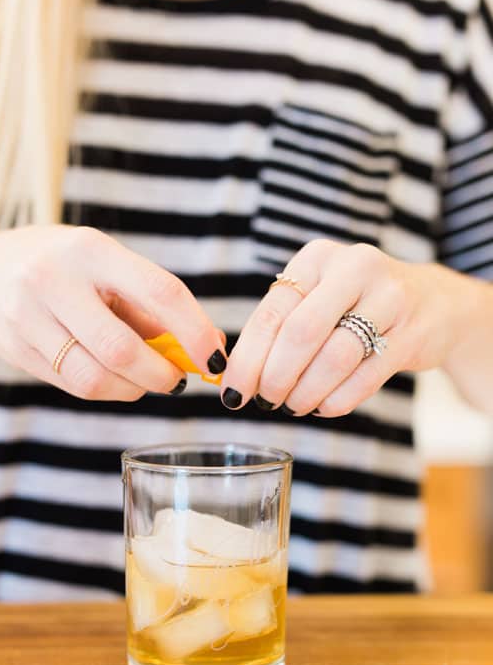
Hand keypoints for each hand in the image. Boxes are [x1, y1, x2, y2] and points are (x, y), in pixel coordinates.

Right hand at [0, 225, 226, 399]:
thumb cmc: (68, 271)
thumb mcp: (108, 268)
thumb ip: (152, 307)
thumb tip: (208, 348)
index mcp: (92, 250)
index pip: (159, 291)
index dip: (195, 331)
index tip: (216, 358)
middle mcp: (53, 278)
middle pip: (121, 348)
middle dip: (160, 375)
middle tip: (176, 380)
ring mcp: (26, 315)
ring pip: (94, 377)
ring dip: (132, 389)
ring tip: (143, 381)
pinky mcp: (13, 348)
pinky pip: (72, 386)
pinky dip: (105, 390)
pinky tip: (112, 378)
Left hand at [220, 238, 468, 416]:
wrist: (434, 303)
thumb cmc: (356, 305)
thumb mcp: (317, 298)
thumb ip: (280, 327)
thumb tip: (236, 377)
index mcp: (317, 258)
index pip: (272, 313)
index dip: (248, 359)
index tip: (232, 393)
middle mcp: (354, 268)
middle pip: (301, 333)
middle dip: (276, 377)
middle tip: (265, 402)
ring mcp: (389, 298)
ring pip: (334, 358)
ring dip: (306, 392)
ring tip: (293, 406)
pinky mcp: (413, 333)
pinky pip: (365, 377)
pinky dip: (337, 400)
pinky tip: (323, 407)